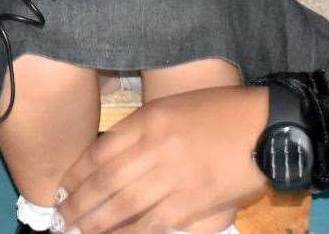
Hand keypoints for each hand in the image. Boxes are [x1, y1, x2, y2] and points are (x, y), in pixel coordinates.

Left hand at [56, 86, 270, 232]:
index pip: (100, 152)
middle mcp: (157, 148)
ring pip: (126, 206)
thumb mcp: (172, 107)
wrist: (267, 127)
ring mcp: (176, 177)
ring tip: (79, 233)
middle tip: (61, 222)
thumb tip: (108, 161)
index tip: (62, 191)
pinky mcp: (196, 202)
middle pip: (107, 183)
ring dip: (99, 223)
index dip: (77, 176)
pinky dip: (133, 233)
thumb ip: (140, 131)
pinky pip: (156, 223)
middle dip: (80, 205)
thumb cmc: (219, 112)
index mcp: (149, 121)